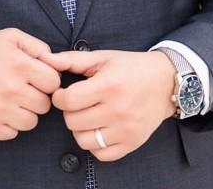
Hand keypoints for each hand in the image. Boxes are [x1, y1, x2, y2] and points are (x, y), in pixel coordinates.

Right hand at [0, 28, 60, 139]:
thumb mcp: (12, 37)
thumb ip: (39, 47)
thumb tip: (58, 63)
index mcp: (20, 65)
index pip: (54, 83)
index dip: (47, 80)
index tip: (37, 77)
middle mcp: (11, 89)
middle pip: (44, 105)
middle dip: (37, 96)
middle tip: (24, 88)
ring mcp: (0, 110)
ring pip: (31, 122)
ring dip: (25, 112)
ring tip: (13, 99)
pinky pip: (13, 133)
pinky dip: (10, 124)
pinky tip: (2, 109)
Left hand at [39, 49, 175, 160]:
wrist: (166, 82)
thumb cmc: (131, 67)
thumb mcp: (103, 57)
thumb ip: (72, 59)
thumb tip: (46, 59)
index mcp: (108, 85)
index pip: (68, 101)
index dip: (59, 97)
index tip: (63, 93)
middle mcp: (117, 109)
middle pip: (73, 122)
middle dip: (69, 111)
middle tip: (77, 103)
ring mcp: (125, 129)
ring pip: (84, 141)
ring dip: (80, 129)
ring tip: (86, 116)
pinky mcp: (132, 143)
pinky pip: (101, 154)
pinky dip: (95, 145)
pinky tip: (99, 129)